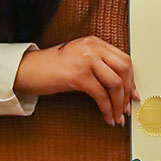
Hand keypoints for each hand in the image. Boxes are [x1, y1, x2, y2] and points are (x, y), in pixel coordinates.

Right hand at [13, 36, 136, 124]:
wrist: (27, 69)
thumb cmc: (52, 67)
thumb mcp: (79, 58)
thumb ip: (99, 65)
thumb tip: (120, 86)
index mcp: (95, 43)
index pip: (124, 60)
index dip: (131, 80)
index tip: (133, 94)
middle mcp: (93, 48)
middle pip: (124, 70)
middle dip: (127, 92)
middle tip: (126, 109)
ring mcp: (86, 60)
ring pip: (115, 84)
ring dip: (118, 104)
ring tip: (117, 117)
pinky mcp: (78, 76)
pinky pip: (101, 95)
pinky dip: (106, 109)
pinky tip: (106, 117)